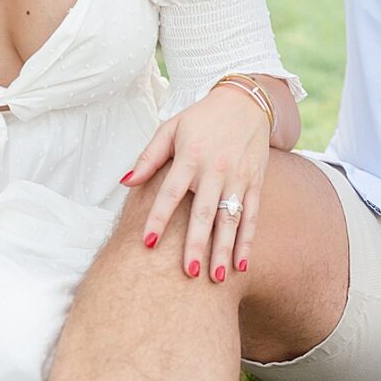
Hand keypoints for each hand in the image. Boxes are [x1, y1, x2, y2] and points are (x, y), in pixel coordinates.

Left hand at [124, 85, 271, 280]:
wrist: (245, 102)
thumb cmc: (202, 118)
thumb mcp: (171, 128)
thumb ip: (149, 157)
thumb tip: (126, 182)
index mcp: (190, 156)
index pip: (171, 192)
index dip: (158, 217)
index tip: (147, 242)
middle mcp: (215, 170)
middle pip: (204, 213)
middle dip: (197, 244)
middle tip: (189, 273)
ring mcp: (238, 178)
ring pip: (230, 220)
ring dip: (223, 250)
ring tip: (216, 278)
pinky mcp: (255, 183)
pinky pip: (252, 216)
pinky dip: (248, 241)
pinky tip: (242, 264)